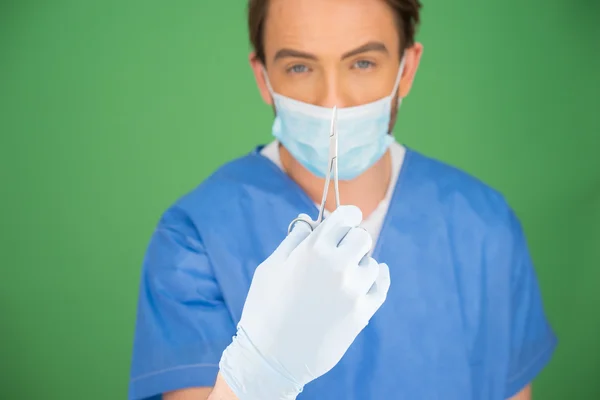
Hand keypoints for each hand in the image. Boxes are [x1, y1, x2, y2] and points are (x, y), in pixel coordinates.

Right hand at [219, 205, 390, 399]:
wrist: (271, 358)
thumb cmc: (264, 309)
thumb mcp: (270, 267)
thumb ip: (294, 240)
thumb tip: (311, 221)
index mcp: (314, 250)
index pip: (346, 216)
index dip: (347, 215)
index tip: (347, 220)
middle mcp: (338, 266)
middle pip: (362, 237)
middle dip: (351, 240)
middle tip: (340, 251)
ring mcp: (353, 291)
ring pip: (372, 263)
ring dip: (360, 265)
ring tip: (343, 277)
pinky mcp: (362, 313)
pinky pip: (381, 287)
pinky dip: (378, 279)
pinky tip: (374, 275)